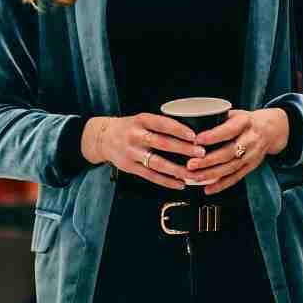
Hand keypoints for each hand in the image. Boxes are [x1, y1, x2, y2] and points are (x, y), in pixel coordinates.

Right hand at [80, 114, 206, 190]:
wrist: (102, 138)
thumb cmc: (128, 128)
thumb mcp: (141, 119)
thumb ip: (160, 125)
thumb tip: (190, 132)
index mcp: (140, 120)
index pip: (162, 123)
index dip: (178, 129)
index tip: (194, 135)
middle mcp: (135, 135)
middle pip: (162, 143)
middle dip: (183, 149)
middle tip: (200, 153)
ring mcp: (132, 152)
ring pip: (157, 163)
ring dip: (177, 169)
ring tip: (192, 173)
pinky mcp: (130, 167)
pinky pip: (151, 176)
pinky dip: (166, 181)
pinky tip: (179, 184)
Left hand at [184, 108, 286, 194]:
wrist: (271, 130)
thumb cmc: (247, 121)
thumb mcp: (235, 113)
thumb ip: (218, 118)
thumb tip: (193, 121)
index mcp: (245, 123)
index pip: (229, 130)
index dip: (213, 136)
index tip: (197, 140)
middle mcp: (250, 140)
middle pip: (228, 153)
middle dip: (208, 160)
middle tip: (191, 164)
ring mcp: (252, 156)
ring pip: (230, 168)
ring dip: (211, 174)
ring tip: (194, 177)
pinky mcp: (251, 167)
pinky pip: (235, 178)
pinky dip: (221, 185)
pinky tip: (208, 189)